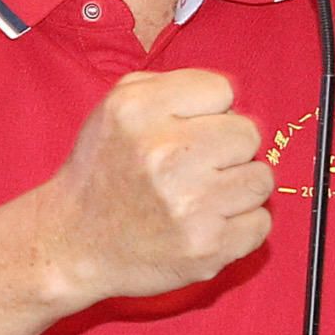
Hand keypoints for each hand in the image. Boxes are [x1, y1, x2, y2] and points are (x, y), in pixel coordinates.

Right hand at [43, 69, 272, 305]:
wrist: (74, 243)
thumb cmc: (103, 170)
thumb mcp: (116, 106)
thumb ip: (172, 87)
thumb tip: (230, 97)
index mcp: (140, 111)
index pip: (223, 90)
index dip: (209, 111)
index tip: (189, 130)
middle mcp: (166, 154)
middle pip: (248, 134)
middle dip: (228, 149)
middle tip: (198, 167)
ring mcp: (190, 205)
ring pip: (261, 179)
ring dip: (239, 187)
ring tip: (204, 196)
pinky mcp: (207, 248)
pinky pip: (260, 224)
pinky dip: (240, 225)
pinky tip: (207, 224)